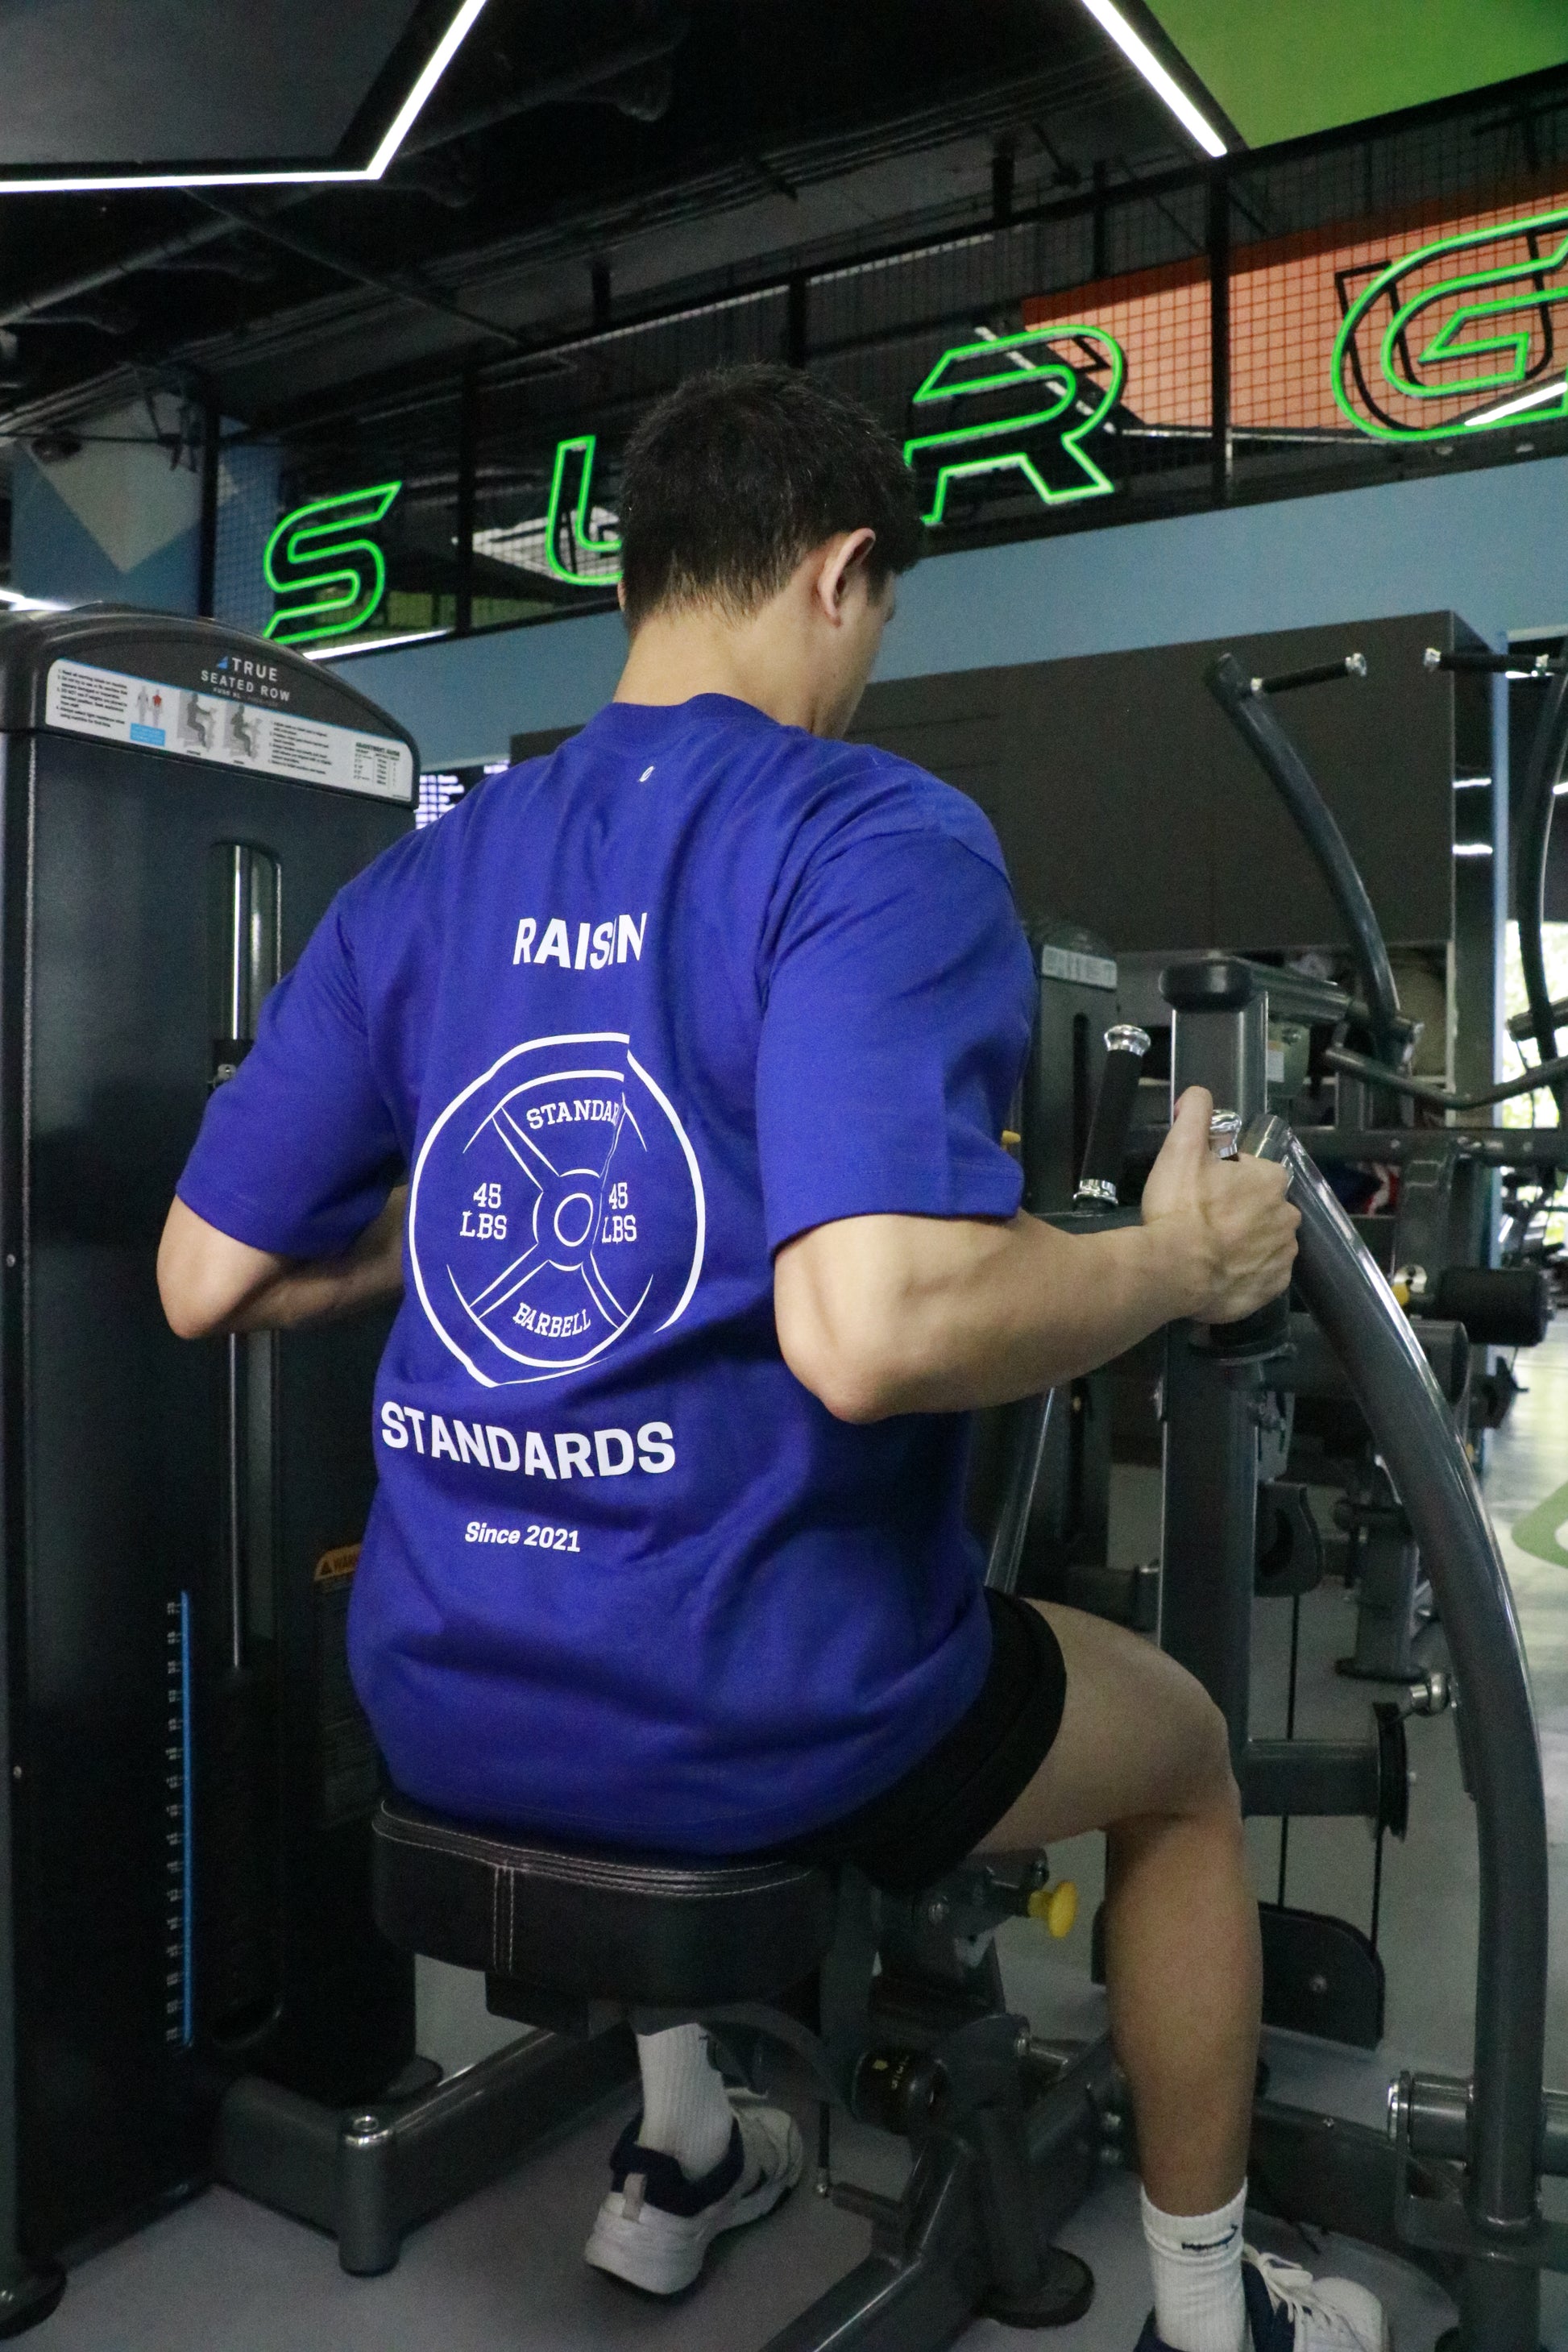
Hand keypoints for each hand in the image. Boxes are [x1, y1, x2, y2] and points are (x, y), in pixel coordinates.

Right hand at [1140, 1086, 1299, 1322]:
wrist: (1173, 1270)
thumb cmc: (1180, 1206)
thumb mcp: (1180, 1148)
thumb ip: (1196, 1114)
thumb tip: (1198, 1094)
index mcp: (1272, 1180)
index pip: (1257, 1173)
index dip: (1231, 1180)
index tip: (1206, 1191)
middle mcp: (1288, 1217)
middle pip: (1264, 1208)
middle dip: (1242, 1213)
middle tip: (1204, 1221)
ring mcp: (1283, 1256)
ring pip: (1266, 1242)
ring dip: (1246, 1244)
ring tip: (1210, 1250)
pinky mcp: (1273, 1289)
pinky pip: (1263, 1275)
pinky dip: (1247, 1273)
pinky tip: (1221, 1272)